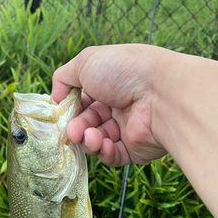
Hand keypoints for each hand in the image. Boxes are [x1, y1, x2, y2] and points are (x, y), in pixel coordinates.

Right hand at [52, 44, 167, 165]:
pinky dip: (103, 151)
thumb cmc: (125, 71)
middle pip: (86, 121)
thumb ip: (64, 77)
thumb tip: (55, 97)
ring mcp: (126, 128)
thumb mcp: (87, 61)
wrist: (162, 94)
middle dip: (76, 127)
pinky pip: (112, 156)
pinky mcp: (134, 149)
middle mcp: (118, 105)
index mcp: (109, 83)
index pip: (82, 99)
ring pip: (96, 140)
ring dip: (87, 139)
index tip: (61, 113)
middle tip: (72, 130)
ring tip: (88, 136)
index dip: (70, 107)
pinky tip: (102, 143)